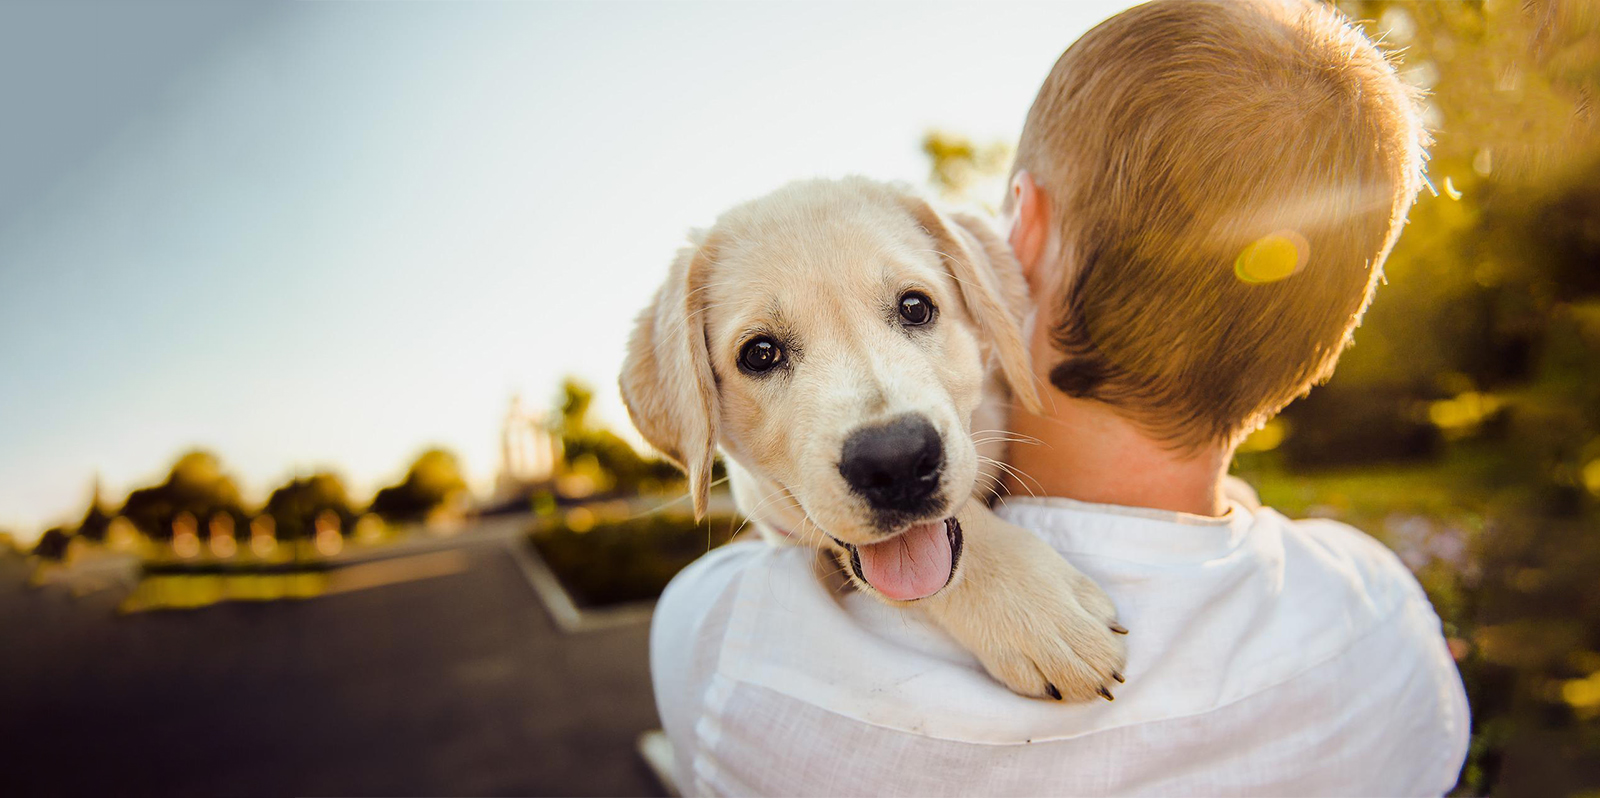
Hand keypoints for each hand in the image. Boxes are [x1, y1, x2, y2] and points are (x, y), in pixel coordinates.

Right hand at [915, 503, 1127, 701]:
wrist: (952, 552)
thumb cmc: (1007, 552)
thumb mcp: (1058, 566)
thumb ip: (1087, 596)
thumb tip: (1114, 629)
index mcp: (1068, 597)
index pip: (1107, 642)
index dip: (1115, 654)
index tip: (1112, 654)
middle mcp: (1048, 624)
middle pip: (1092, 668)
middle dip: (1101, 676)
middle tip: (1100, 677)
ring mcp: (1020, 643)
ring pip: (1065, 684)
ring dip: (1077, 689)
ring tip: (1076, 684)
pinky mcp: (994, 655)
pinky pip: (1027, 686)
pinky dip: (1042, 688)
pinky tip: (1045, 682)